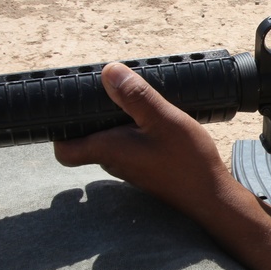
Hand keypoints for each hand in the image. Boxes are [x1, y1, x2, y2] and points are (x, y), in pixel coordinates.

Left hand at [53, 62, 234, 218]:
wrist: (212, 197)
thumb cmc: (188, 162)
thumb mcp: (163, 120)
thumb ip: (136, 96)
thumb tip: (108, 72)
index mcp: (108, 150)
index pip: (64, 150)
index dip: (58, 129)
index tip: (67, 106)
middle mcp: (114, 162)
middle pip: (87, 139)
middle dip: (93, 114)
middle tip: (108, 91)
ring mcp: (131, 168)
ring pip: (110, 142)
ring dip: (117, 121)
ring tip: (136, 100)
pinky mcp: (147, 169)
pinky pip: (130, 146)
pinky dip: (135, 131)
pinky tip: (155, 120)